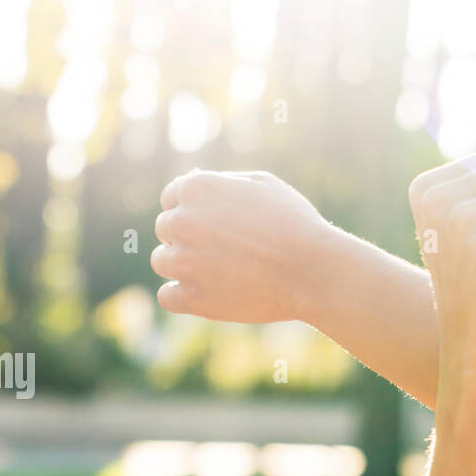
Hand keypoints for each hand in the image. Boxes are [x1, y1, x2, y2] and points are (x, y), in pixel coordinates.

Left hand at [150, 170, 337, 322]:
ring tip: (224, 270)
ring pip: (162, 262)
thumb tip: (191, 178)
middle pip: (166, 229)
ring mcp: (183, 261)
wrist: (312, 270)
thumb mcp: (263, 185)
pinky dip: (184, 296)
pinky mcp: (190, 297)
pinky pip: (167, 296)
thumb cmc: (294, 223)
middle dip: (190, 237)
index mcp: (196, 188)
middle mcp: (181, 221)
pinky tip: (211, 292)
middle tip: (228, 248)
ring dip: (186, 265)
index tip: (217, 224)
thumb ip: (222, 180)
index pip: (171, 198)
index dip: (195, 210)